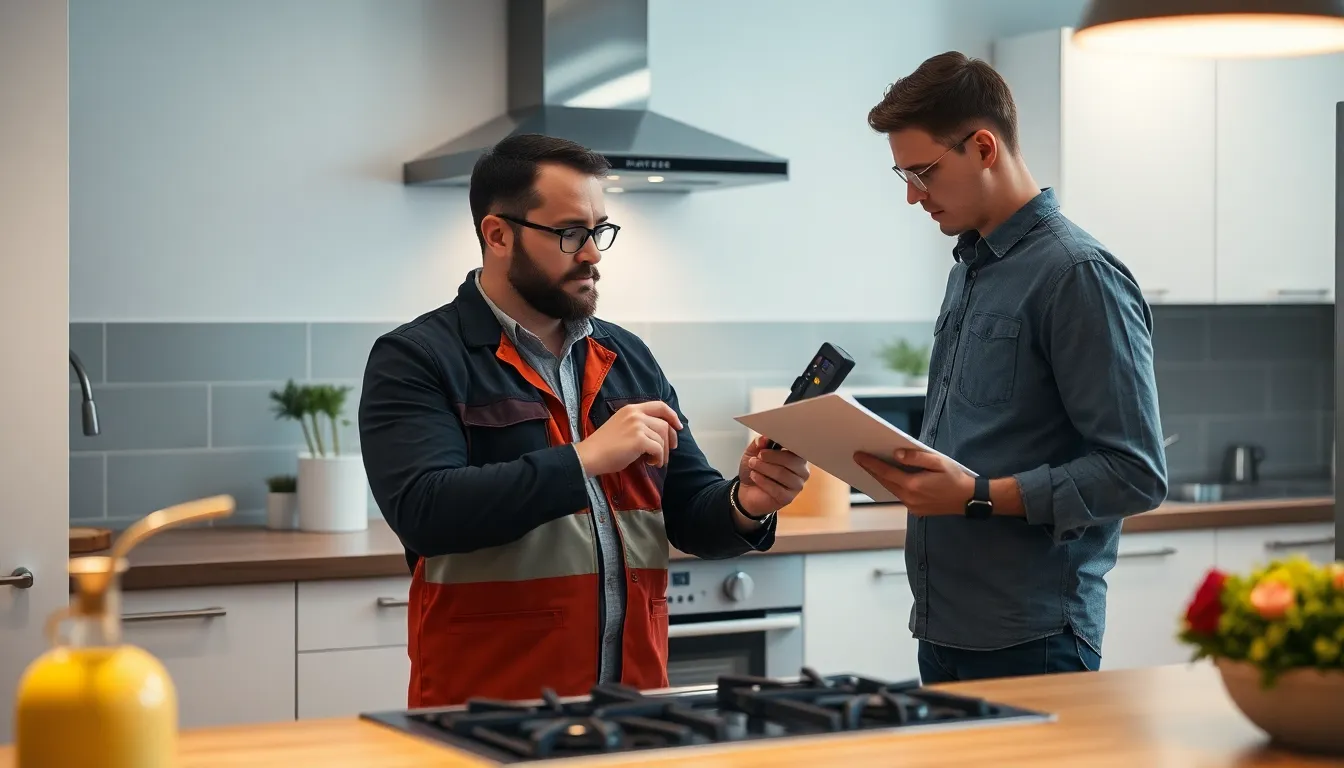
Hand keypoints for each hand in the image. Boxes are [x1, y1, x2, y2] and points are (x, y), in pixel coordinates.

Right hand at [575, 401, 681, 476]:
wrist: (590, 455)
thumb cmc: (603, 446)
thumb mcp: (621, 426)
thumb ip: (638, 425)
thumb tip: (658, 435)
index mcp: (631, 409)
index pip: (659, 405)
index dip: (672, 415)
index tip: (678, 426)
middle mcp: (635, 414)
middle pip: (664, 424)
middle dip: (671, 438)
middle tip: (671, 450)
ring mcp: (637, 426)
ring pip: (662, 438)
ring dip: (663, 452)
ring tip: (655, 460)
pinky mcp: (639, 440)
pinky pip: (658, 449)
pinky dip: (658, 458)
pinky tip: (652, 463)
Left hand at [736, 436, 809, 515]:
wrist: (747, 490)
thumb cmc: (755, 469)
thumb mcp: (753, 452)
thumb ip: (759, 443)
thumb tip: (764, 438)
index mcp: (797, 455)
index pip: (798, 447)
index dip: (784, 443)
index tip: (770, 442)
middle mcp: (802, 470)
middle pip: (791, 461)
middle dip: (771, 457)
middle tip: (758, 456)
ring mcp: (797, 485)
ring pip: (782, 474)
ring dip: (764, 468)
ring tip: (753, 465)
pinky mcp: (788, 498)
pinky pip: (777, 489)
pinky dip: (762, 481)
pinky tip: (754, 476)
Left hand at [853, 448, 973, 516]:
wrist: (968, 499)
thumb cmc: (955, 477)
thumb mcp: (938, 462)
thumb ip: (916, 457)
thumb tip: (896, 454)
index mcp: (913, 485)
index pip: (885, 472)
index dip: (870, 463)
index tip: (858, 456)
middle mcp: (910, 498)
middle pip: (885, 482)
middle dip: (871, 470)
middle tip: (860, 459)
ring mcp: (912, 506)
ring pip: (891, 490)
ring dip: (882, 479)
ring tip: (872, 467)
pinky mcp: (916, 511)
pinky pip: (900, 496)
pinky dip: (893, 486)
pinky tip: (891, 479)